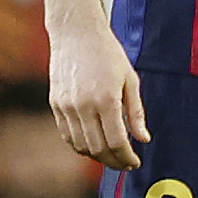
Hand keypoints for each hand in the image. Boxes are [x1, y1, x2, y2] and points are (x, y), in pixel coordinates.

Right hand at [44, 12, 149, 169]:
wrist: (76, 33)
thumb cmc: (108, 54)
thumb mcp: (130, 80)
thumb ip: (136, 112)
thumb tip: (143, 139)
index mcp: (106, 100)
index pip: (116, 141)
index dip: (126, 157)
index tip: (135, 162)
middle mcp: (83, 106)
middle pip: (97, 148)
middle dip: (113, 161)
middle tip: (126, 164)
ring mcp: (66, 107)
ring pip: (80, 145)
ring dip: (96, 156)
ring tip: (112, 156)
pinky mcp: (55, 105)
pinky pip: (67, 135)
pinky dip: (80, 145)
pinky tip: (93, 145)